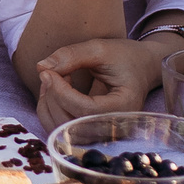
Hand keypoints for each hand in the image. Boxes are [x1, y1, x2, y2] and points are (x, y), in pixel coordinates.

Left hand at [32, 36, 159, 131]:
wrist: (142, 69)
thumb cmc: (125, 57)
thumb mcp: (101, 49)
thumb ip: (71, 55)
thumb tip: (41, 67)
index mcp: (124, 106)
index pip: (85, 109)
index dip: (60, 91)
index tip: (48, 72)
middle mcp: (115, 127)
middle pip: (71, 123)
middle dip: (52, 97)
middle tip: (50, 72)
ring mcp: (103, 135)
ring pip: (63, 131)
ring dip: (47, 105)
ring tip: (52, 80)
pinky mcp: (91, 134)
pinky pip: (62, 131)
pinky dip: (50, 112)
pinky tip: (54, 92)